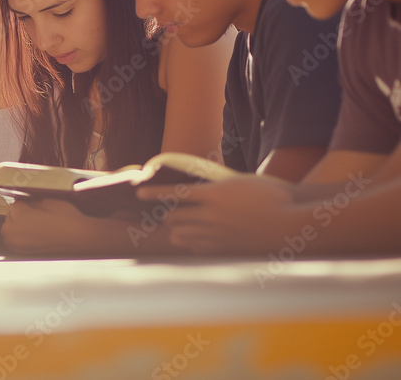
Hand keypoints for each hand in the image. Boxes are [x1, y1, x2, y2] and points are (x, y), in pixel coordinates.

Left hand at [2, 198, 116, 254]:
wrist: (78, 238)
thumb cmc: (65, 217)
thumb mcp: (48, 201)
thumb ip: (33, 202)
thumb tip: (27, 204)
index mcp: (19, 215)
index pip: (14, 205)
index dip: (25, 203)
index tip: (32, 204)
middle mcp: (14, 230)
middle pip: (9, 218)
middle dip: (18, 215)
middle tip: (34, 214)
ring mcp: (18, 244)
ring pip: (9, 232)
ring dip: (17, 227)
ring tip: (33, 225)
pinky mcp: (24, 253)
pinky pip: (15, 243)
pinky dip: (20, 238)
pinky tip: (33, 235)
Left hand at [138, 176, 306, 254]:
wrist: (292, 223)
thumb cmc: (272, 197)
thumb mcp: (241, 182)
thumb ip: (217, 187)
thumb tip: (199, 187)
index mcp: (214, 194)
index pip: (174, 193)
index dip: (154, 193)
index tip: (138, 193)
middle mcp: (211, 215)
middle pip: (175, 217)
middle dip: (167, 215)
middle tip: (166, 214)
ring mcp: (217, 234)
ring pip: (182, 234)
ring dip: (176, 230)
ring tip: (175, 227)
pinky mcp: (225, 248)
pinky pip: (197, 247)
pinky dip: (190, 242)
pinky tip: (190, 240)